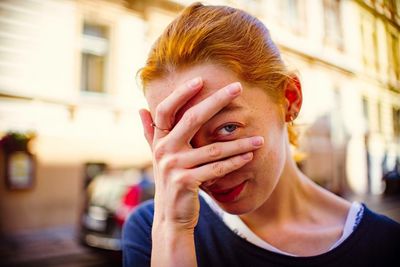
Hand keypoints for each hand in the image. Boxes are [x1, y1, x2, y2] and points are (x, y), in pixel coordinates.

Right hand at [139, 77, 263, 230]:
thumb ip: (150, 133)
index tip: (201, 80)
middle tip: (238, 87)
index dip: (182, 93)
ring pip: (213, 148)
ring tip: (259, 138)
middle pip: (192, 118)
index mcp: (158, 141)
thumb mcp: (158, 156)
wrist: (170, 215)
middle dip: (217, 100)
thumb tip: (139, 109)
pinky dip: (235, 162)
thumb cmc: (170, 180)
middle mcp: (163, 150)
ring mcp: (174, 166)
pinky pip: (216, 168)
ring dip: (239, 142)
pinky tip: (250, 156)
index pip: (166, 110)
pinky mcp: (186, 182)